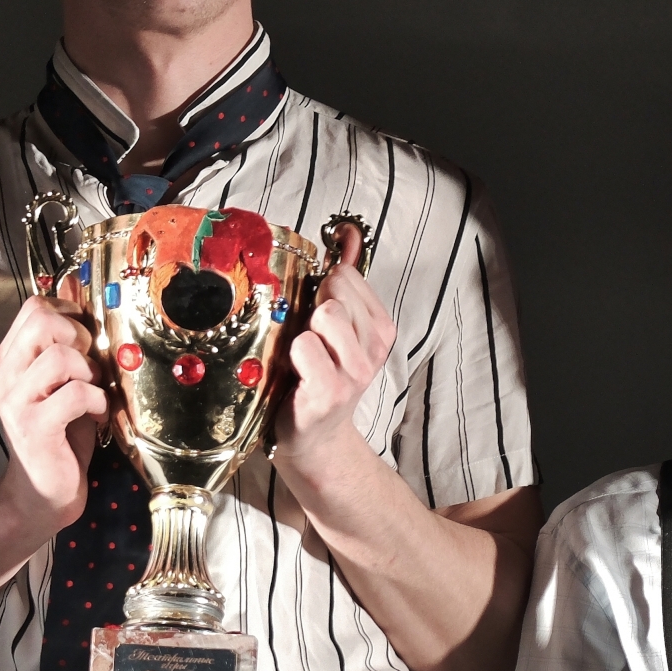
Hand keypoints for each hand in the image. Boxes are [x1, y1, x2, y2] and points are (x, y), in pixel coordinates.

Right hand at [0, 291, 109, 533]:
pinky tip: (99, 415)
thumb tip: (87, 298)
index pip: (35, 306)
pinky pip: (76, 394)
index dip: (71, 314)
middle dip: (80, 335)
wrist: (41, 493)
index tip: (87, 342)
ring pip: (61, 356)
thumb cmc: (60, 435)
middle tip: (92, 365)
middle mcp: (5, 375)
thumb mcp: (64, 383)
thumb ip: (69, 346)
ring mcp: (16, 401)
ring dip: (92, 371)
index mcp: (10, 359)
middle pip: (42, 320)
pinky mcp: (35, 428)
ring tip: (96, 392)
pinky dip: (98, 401)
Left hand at [272, 229, 393, 469]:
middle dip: (312, 308)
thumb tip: (348, 233)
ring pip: (324, 314)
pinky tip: (293, 376)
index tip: (315, 320)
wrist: (311, 437)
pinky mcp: (330, 392)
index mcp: (379, 327)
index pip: (346, 275)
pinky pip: (304, 346)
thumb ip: (343, 279)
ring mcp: (355, 372)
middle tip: (306, 341)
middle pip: (335, 290)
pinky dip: (292, 356)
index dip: (321, 290)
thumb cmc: (316, 375)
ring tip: (300, 358)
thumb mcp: (335, 326)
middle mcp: (374, 348)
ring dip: (301, 332)